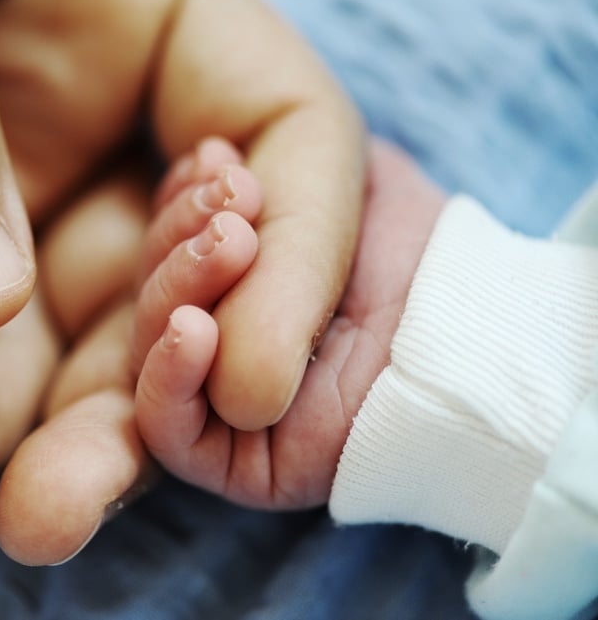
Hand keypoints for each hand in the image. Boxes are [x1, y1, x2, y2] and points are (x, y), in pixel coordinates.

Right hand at [133, 140, 446, 507]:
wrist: (470, 327)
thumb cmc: (415, 254)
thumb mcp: (339, 184)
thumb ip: (276, 163)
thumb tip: (208, 158)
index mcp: (230, 284)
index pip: (165, 249)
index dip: (177, 203)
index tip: (216, 157)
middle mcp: (217, 340)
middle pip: (152, 295)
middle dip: (179, 239)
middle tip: (236, 199)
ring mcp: (218, 401)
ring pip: (148, 348)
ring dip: (176, 287)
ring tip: (232, 242)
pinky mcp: (234, 461)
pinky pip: (165, 426)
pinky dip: (166, 373)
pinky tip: (193, 326)